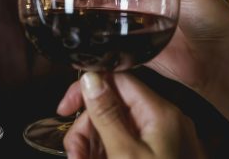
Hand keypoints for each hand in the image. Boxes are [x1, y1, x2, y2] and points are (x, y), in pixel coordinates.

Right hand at [59, 71, 203, 158]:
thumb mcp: (125, 155)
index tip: (66, 107)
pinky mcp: (153, 155)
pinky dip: (102, 154)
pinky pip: (120, 145)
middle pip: (111, 107)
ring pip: (112, 128)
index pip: (118, 80)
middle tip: (75, 154)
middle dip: (86, 129)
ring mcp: (159, 140)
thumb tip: (92, 78)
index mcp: (160, 114)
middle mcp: (162, 122)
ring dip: (90, 146)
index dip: (88, 89)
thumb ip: (107, 115)